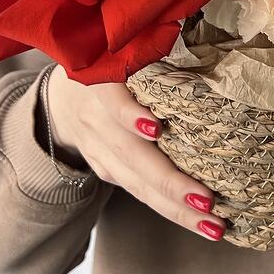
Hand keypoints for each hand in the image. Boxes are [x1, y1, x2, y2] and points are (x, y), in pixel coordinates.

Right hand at [46, 65, 225, 241]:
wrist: (60, 98)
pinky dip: (167, 207)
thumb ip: (151, 53)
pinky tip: (197, 220)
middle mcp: (95, 119)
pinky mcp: (104, 169)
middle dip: (169, 182)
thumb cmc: (110, 65)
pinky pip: (137, 191)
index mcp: (100, 82)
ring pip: (136, 183)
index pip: (111, 99)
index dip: (129, 114)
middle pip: (131, 155)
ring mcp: (97, 150)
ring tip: (212, 225)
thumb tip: (208, 48)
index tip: (156, 129)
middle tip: (206, 201)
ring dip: (175, 208)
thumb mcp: (122, 51)